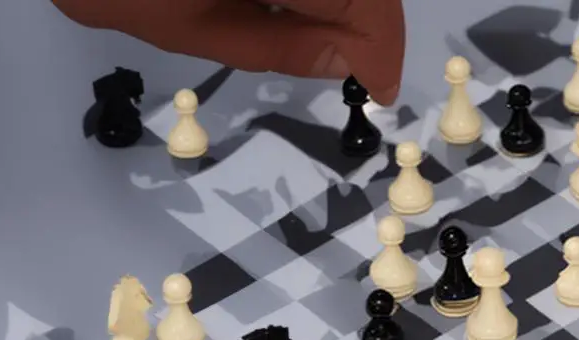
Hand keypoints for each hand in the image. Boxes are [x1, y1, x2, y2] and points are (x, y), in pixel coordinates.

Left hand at [52, 0, 405, 104]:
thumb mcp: (195, 31)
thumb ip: (280, 47)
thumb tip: (349, 63)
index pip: (363, 0)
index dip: (383, 48)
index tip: (383, 90)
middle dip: (373, 20)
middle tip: (366, 67)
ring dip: (353, 1)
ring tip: (338, 40)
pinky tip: (305, 7)